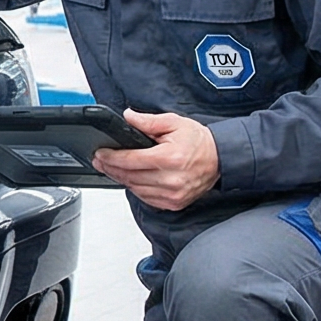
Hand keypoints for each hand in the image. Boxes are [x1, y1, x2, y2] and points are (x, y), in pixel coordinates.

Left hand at [93, 109, 218, 210]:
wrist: (220, 159)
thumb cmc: (199, 141)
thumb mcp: (174, 122)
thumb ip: (148, 121)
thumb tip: (127, 117)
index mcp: (170, 158)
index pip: (131, 160)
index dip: (112, 157)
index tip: (101, 153)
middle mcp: (171, 179)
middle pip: (130, 177)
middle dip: (111, 168)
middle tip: (100, 160)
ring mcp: (173, 195)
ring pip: (136, 189)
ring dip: (122, 179)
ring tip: (112, 168)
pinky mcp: (174, 203)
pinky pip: (147, 198)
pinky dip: (136, 189)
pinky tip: (131, 179)